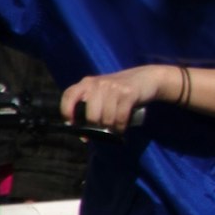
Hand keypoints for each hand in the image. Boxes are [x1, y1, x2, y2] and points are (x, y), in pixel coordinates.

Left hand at [60, 66, 174, 132]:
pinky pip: (120, 118)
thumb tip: (84, 136)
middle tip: (103, 129)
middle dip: (96, 127)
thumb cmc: (120, 90)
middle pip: (91, 116)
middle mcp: (98, 83)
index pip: (69, 96)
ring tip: (114, 129)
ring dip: (111, 128)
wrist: (147, 77)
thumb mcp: (103, 93)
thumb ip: (92, 109)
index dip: (67, 112)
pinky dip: (120, 127)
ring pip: (106, 119)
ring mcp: (113, 87)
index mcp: (87, 83)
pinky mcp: (128, 93)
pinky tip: (121, 128)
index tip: (72, 124)